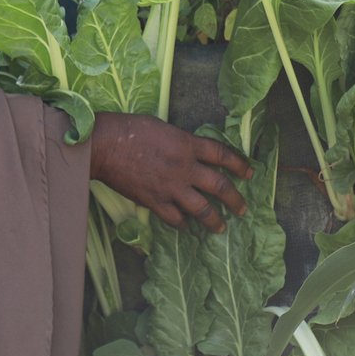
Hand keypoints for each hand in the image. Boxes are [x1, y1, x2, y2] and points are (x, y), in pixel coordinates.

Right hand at [89, 112, 252, 232]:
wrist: (105, 145)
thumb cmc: (130, 129)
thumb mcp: (164, 128)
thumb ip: (181, 142)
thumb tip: (189, 151)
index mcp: (188, 145)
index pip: (223, 155)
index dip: (239, 165)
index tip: (250, 174)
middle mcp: (185, 168)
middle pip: (220, 186)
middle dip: (235, 200)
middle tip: (243, 209)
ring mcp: (171, 187)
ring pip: (202, 209)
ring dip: (214, 220)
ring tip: (221, 227)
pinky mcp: (154, 201)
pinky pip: (175, 218)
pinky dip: (182, 222)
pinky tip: (185, 224)